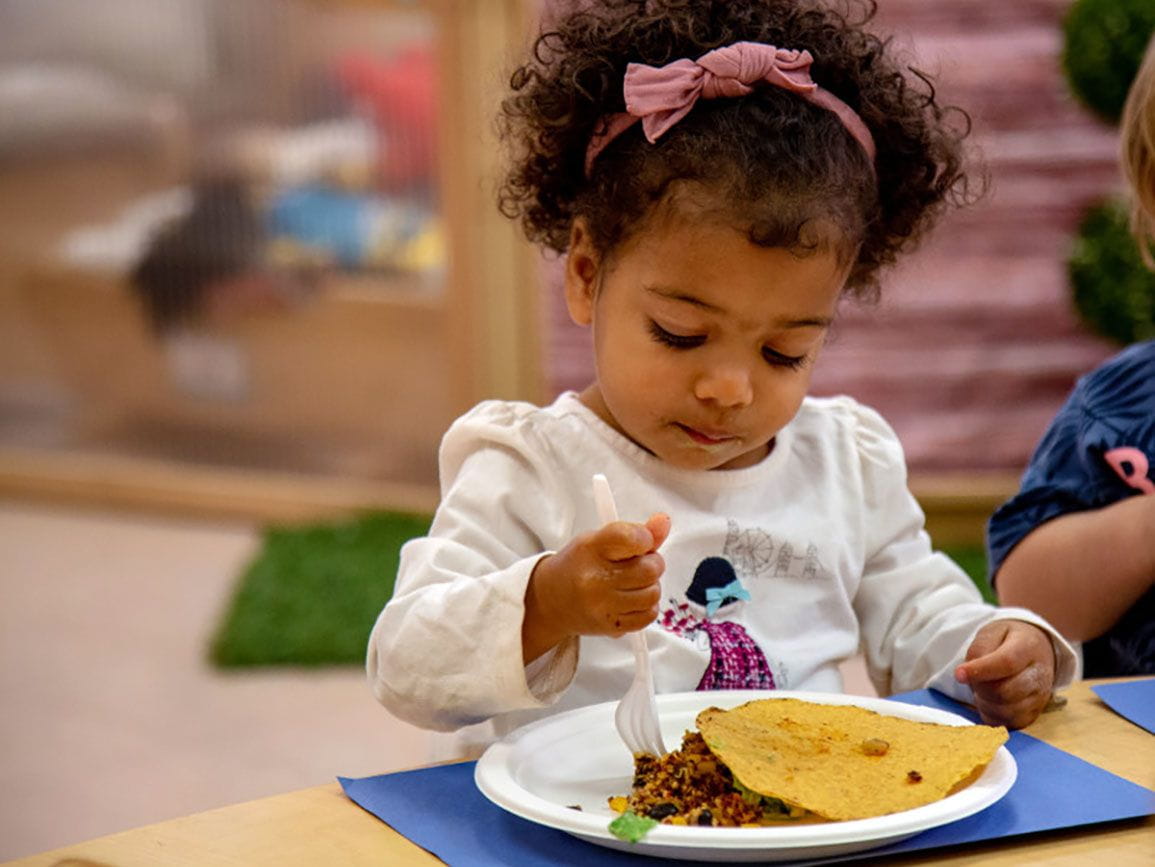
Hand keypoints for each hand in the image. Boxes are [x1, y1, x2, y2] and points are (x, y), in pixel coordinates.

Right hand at [523, 513, 670, 657]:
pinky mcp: (610, 627)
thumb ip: (635, 532)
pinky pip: (648, 616)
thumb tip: (663, 522)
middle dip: (653, 564)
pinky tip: (633, 600)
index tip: (643, 541)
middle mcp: (595, 579)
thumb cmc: (579, 565)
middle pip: (649, 569)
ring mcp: (602, 606)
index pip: (631, 538)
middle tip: (641, 563)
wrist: (550, 600)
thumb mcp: (599, 540)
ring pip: (652, 593)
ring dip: (651, 586)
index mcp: (591, 549)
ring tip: (635, 583)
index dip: (646, 538)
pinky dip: (647, 607)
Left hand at [955, 620, 1055, 728]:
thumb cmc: (1008, 640)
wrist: (1035, 651)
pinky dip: (991, 714)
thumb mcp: (992, 632)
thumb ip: (979, 649)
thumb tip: (967, 673)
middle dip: (980, 688)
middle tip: (973, 678)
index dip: (980, 671)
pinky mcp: (1033, 715)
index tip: (958, 674)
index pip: (1006, 663)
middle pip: (1004, 692)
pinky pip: (1007, 723)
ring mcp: (1039, 698)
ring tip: (981, 687)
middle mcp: (1039, 675)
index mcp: (1028, 647)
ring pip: (1005, 711)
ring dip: (984, 702)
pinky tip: (988, 700)